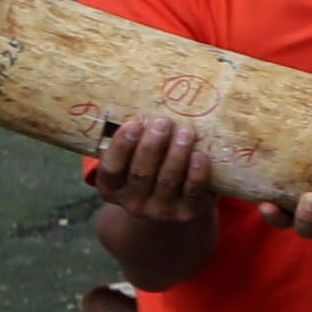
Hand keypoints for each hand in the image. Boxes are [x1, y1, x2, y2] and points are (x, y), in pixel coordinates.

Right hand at [94, 115, 214, 224]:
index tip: (133, 124)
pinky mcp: (188, 212)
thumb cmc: (152, 168)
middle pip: (141, 173)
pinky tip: (200, 154)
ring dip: (177, 153)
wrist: (176, 204)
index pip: (111, 169)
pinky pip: (193, 192)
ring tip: (185, 130)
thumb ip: (134, 140)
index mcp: (112, 188)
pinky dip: (197, 172)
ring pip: (168, 180)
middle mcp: (133, 203)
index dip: (121, 147)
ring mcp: (161, 210)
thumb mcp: (134, 159)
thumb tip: (144, 99)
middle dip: (152, 145)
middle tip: (162, 121)